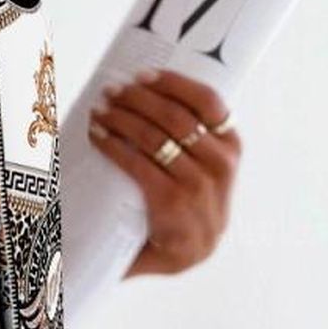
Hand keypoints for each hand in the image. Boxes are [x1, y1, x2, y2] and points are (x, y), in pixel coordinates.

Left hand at [87, 68, 241, 276]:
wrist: (185, 253)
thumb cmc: (188, 201)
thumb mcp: (205, 167)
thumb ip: (193, 136)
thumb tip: (150, 90)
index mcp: (231, 147)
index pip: (207, 101)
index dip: (173, 83)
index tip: (142, 75)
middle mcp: (220, 164)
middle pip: (174, 116)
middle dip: (137, 98)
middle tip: (110, 91)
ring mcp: (197, 185)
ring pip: (154, 137)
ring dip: (121, 118)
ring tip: (99, 110)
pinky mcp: (171, 203)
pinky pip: (137, 164)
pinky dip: (113, 145)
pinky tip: (96, 135)